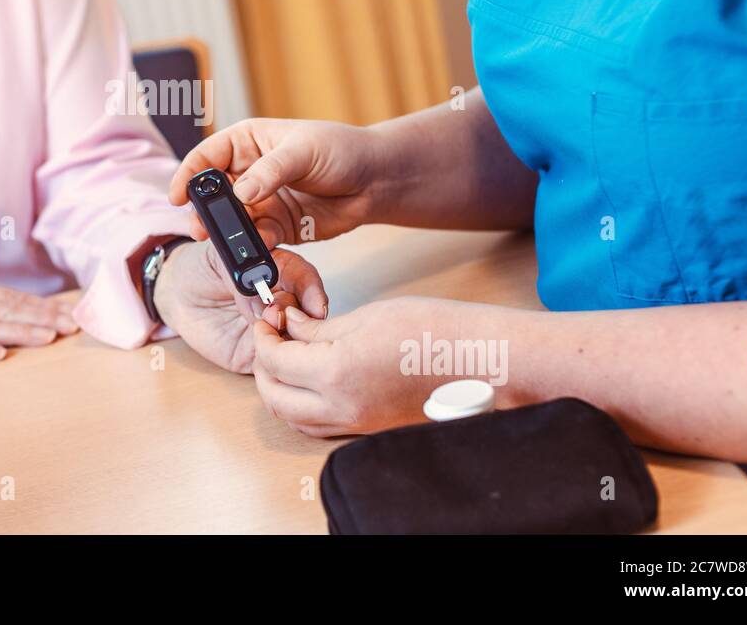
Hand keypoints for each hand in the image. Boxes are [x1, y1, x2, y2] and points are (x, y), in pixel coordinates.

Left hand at [153, 240, 327, 373]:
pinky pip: (274, 366)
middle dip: (297, 316)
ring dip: (286, 341)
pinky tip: (263, 356)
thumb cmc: (200, 268)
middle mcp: (282, 302)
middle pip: (306, 314)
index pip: (305, 279)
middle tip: (274, 314)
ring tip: (263, 332)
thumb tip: (260, 295)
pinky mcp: (256, 355)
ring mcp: (273, 330)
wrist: (178, 296)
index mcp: (279, 270)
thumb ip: (241, 274)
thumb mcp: (218, 257)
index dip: (312, 290)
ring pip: (295, 342)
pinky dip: (273, 365)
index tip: (315, 302)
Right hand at [167, 118, 385, 246]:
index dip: (189, 175)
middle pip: (214, 194)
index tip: (177, 196)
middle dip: (205, 212)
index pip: (208, 156)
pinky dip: (254, 248)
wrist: (376, 181)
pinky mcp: (277, 227)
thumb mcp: (304, 151)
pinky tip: (258, 251)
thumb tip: (241, 193)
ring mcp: (261, 201)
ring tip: (229, 246)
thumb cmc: (342, 150)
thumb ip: (271, 172)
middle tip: (201, 230)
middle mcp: (249, 172)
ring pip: (232, 221)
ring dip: (229, 235)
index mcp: (247, 142)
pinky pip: (256, 240)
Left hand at [251, 296, 463, 436]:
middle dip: (263, 367)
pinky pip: (321, 426)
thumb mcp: (368, 317)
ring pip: (295, 418)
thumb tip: (290, 325)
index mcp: (337, 372)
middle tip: (269, 338)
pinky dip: (305, 407)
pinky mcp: (371, 429)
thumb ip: (320, 328)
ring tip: (287, 358)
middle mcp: (343, 406)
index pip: (275, 361)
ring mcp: (358, 423)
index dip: (263, 337)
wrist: (483, 361)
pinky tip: (313, 379)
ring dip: (280, 390)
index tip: (266, 320)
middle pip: (276, 398)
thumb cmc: (436, 331)